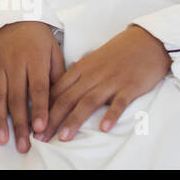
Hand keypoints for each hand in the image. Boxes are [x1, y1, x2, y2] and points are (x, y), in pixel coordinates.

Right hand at [0, 20, 64, 153]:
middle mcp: (15, 64)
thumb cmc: (38, 37)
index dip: (39, 110)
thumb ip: (57, 76)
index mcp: (35, 60)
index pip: (38, 89)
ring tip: (2, 139)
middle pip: (17, 98)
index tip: (41, 129)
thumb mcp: (54, 51)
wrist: (12, 14)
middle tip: (24, 146)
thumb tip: (60, 102)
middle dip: (20, 124)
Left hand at [42, 24, 170, 142]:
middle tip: (40, 138)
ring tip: (63, 137)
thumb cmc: (118, 54)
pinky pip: (119, 102)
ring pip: (88, 102)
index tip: (33, 125)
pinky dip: (110, 115)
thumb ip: (78, 78)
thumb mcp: (93, 63)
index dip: (43, 108)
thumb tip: (60, 95)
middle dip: (52, 119)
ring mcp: (111, 81)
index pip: (57, 90)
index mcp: (81, 69)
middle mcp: (92, 75)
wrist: (147, 41)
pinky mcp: (130, 86)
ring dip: (74, 120)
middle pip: (68, 99)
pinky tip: (104, 128)